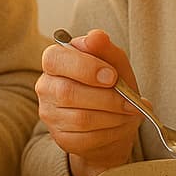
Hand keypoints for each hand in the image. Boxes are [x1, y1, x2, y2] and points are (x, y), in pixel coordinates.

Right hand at [34, 28, 143, 175]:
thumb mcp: (114, 62)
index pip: (55, 59)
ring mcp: (50, 114)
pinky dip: (109, 132)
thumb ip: (105, 48)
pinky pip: (85, 138)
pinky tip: (118, 124)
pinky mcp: (60, 137)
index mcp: (54, 60)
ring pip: (79, 118)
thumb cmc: (110, 84)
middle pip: (68, 93)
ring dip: (111, 116)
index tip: (112, 76)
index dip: (84, 68)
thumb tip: (96, 36)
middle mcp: (46, 86)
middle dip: (105, 98)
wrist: (114, 118)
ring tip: (128, 111)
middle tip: (129, 100)